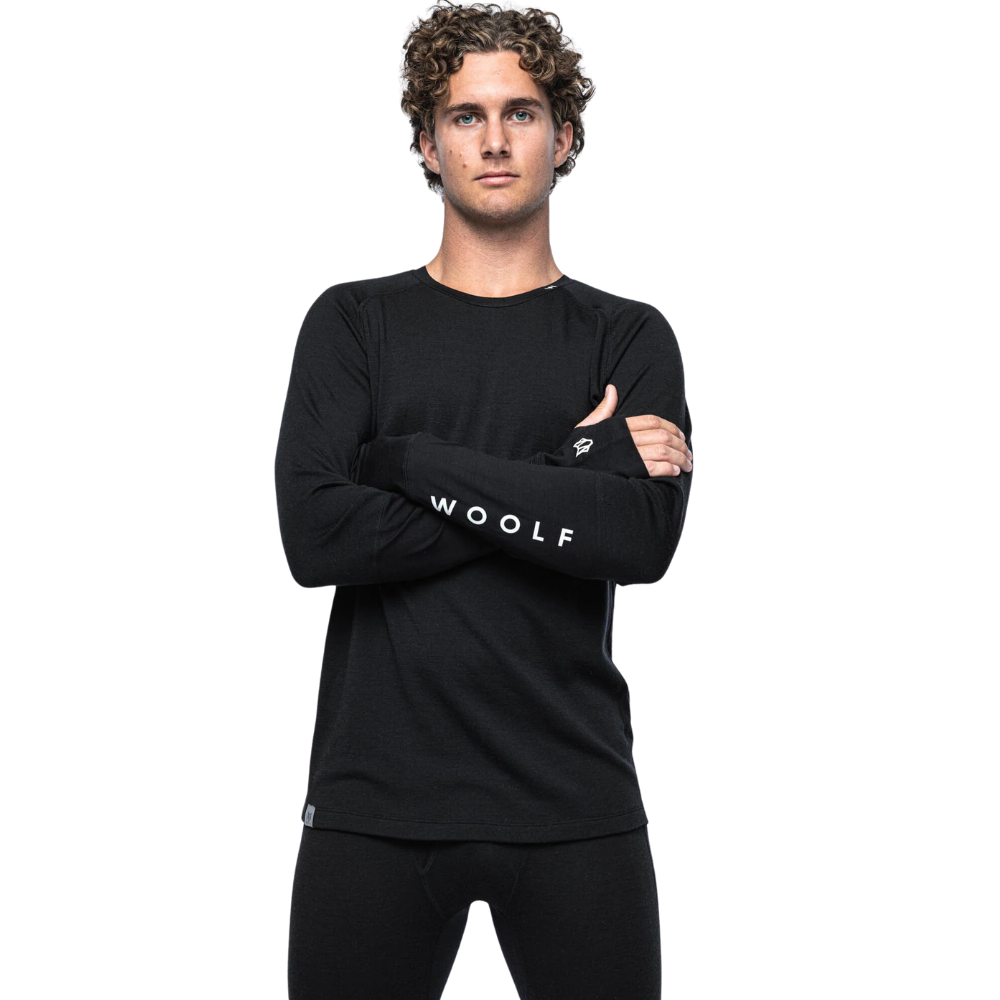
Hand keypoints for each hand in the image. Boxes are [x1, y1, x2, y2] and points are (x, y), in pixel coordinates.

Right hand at [575, 384, 692, 476]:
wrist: (565, 471)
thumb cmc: (575, 451)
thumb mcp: (587, 426)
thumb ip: (604, 409)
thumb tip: (612, 389)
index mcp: (618, 425)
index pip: (653, 421)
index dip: (671, 427)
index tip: (680, 435)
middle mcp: (626, 438)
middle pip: (663, 436)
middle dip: (681, 445)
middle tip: (689, 453)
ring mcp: (628, 454)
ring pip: (664, 451)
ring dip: (680, 458)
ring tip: (687, 465)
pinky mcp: (629, 470)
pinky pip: (655, 467)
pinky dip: (668, 469)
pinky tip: (675, 471)